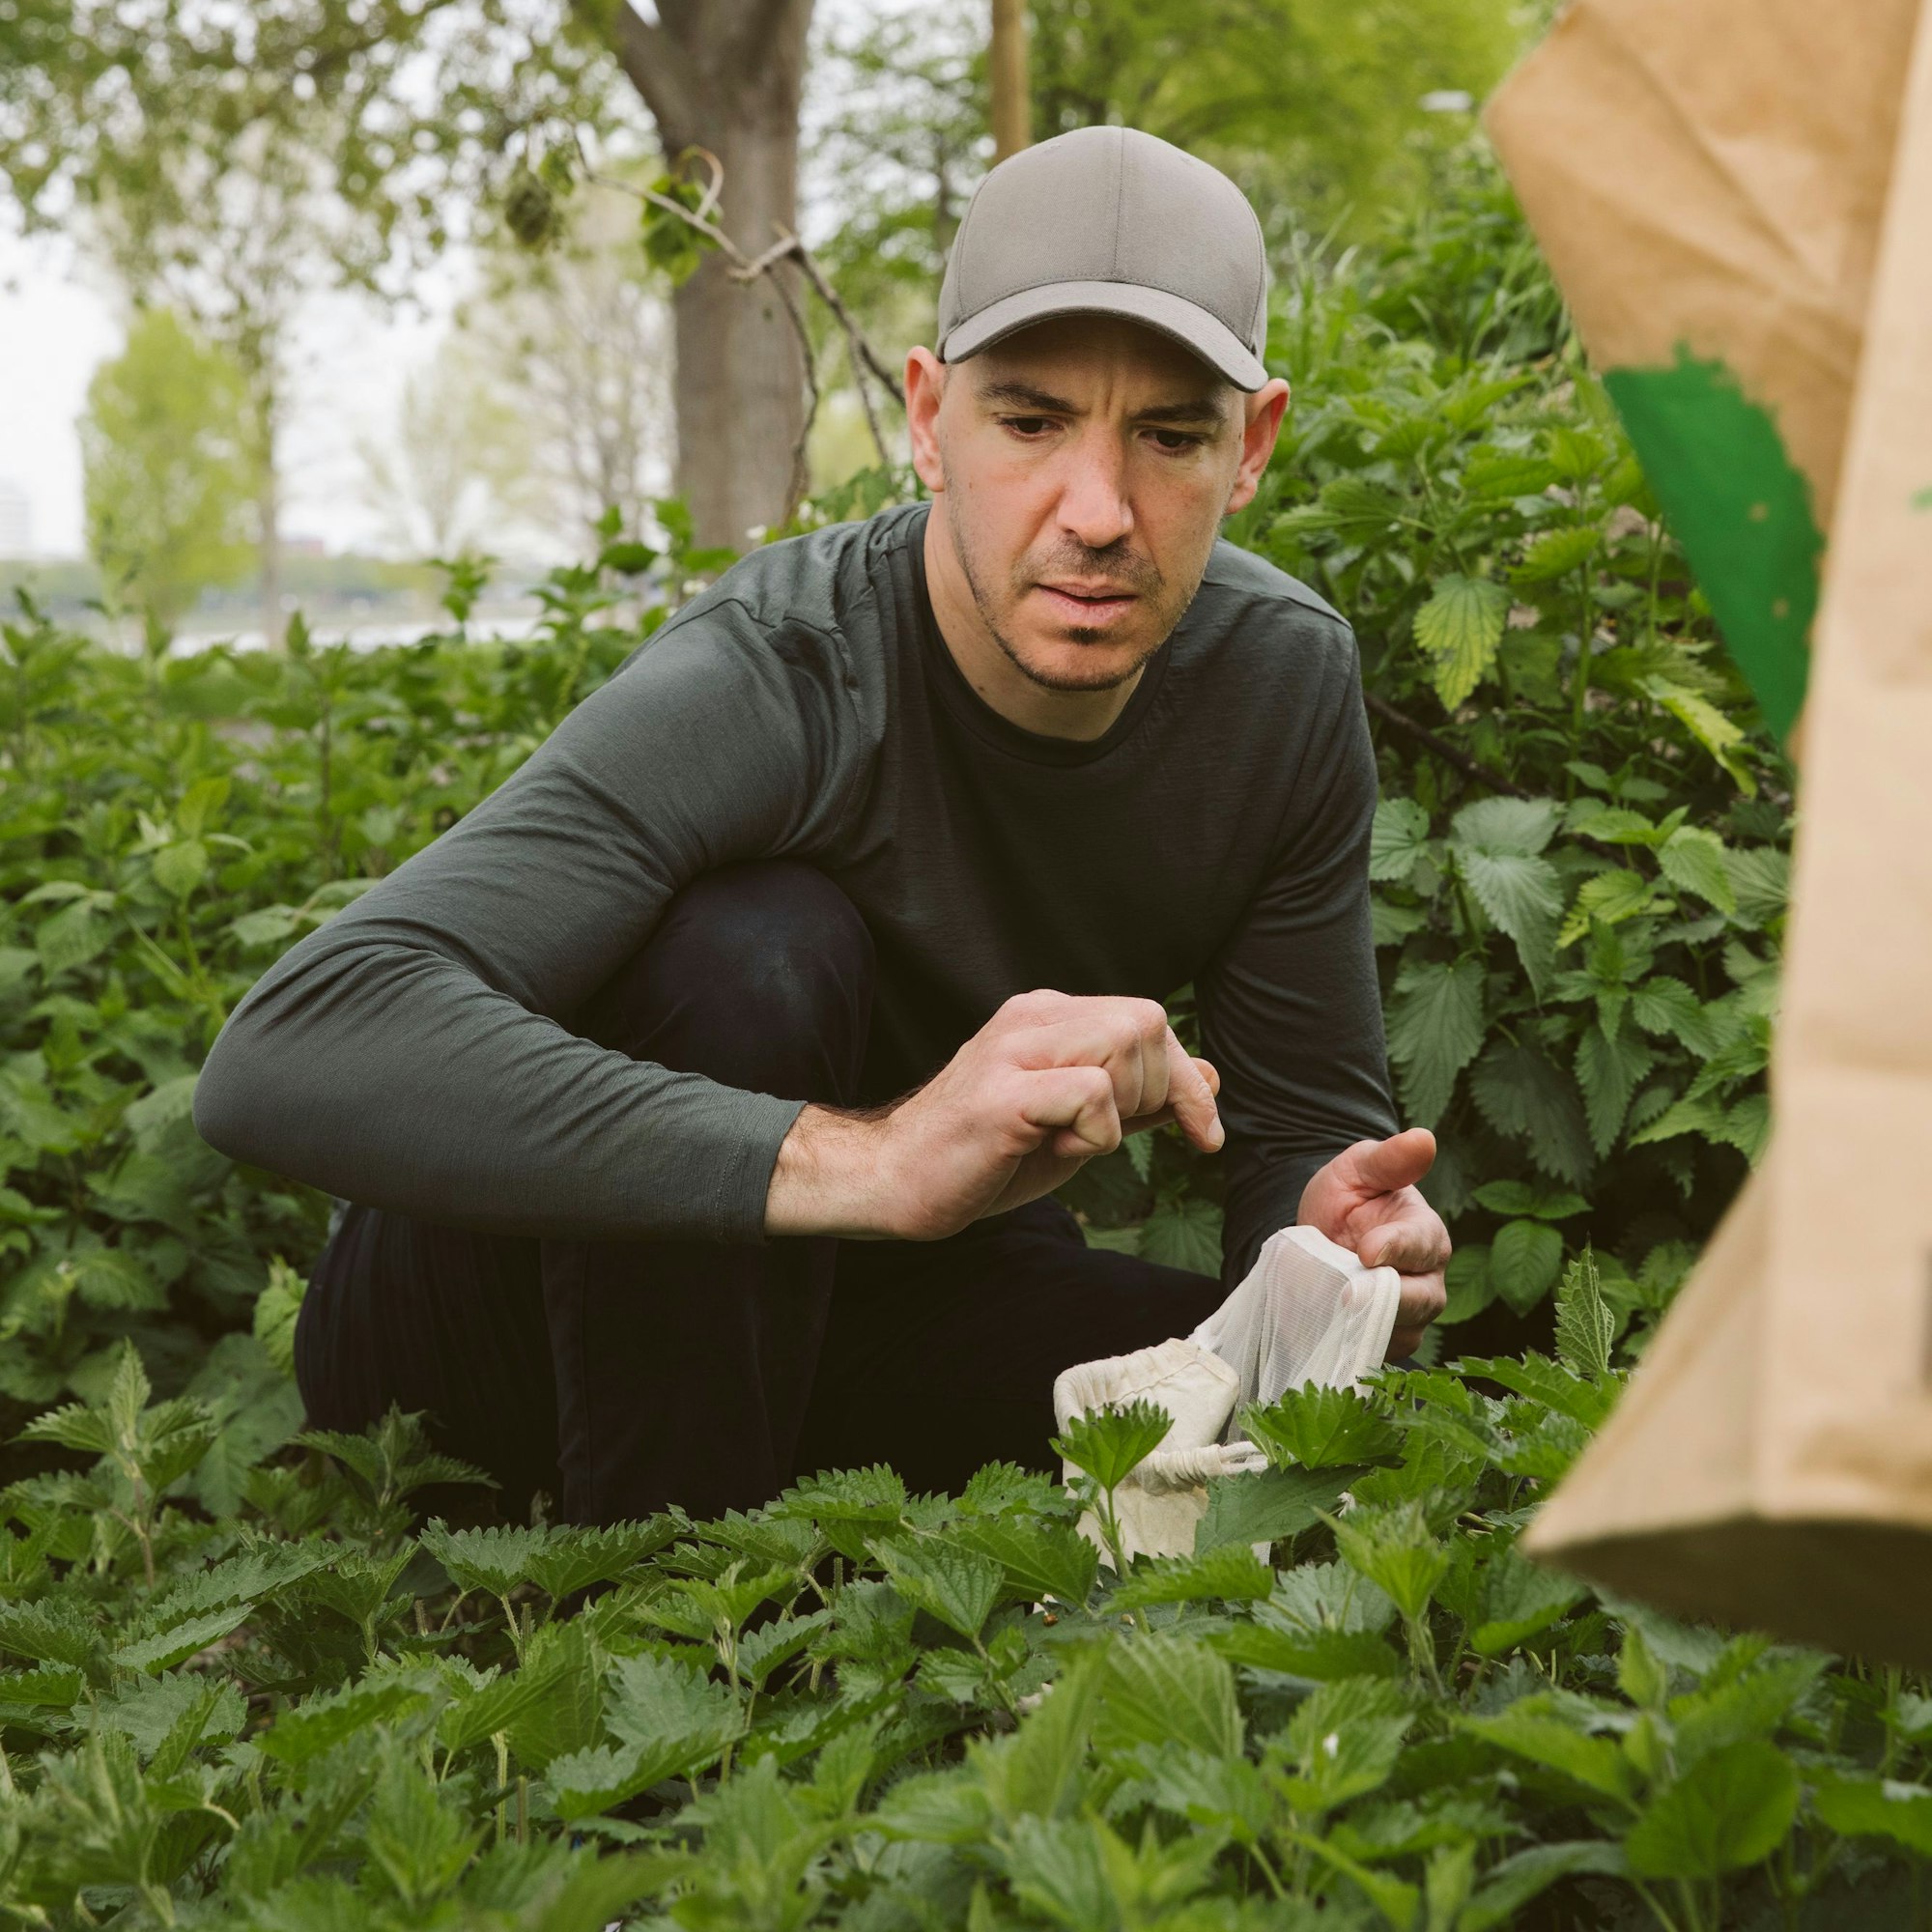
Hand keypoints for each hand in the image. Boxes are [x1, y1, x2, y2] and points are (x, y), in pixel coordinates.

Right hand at [766, 989, 1222, 1240]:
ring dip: (1124, 1110)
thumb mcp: (1075, 1125)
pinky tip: (1054, 1151)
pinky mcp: (1001, 1095)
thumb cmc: (984, 1157)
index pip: (1147, 1020)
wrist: (894, 1181)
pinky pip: (1092, 1094)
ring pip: (1125, 1043)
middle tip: (1121, 1138)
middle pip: (1145, 1024)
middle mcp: (1029, 1018)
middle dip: (1161, 1092)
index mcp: (1046, 1017)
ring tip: (1073, 1141)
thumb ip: (1138, 1098)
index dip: (1185, 1078)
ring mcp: (1012, 1051)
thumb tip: (1209, 1078)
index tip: (1203, 1133)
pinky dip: (1096, 1135)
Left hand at [1297, 1128, 1450, 1358]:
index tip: (1367, 1251)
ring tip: (1328, 1307)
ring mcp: (1410, 1316)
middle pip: (1421, 1299)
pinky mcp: (1386, 1342)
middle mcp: (1429, 1279)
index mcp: (1427, 1233)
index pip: (1422, 1245)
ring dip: (1362, 1322)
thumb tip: (1424, 1137)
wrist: (1320, 1238)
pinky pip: (1376, 1353)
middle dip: (1383, 1297)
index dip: (1397, 1249)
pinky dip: (1351, 1343)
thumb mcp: (1358, 1170)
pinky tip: (1328, 1328)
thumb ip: (1388, 1159)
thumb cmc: (1347, 1198)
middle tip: (1344, 1292)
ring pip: (1400, 1331)